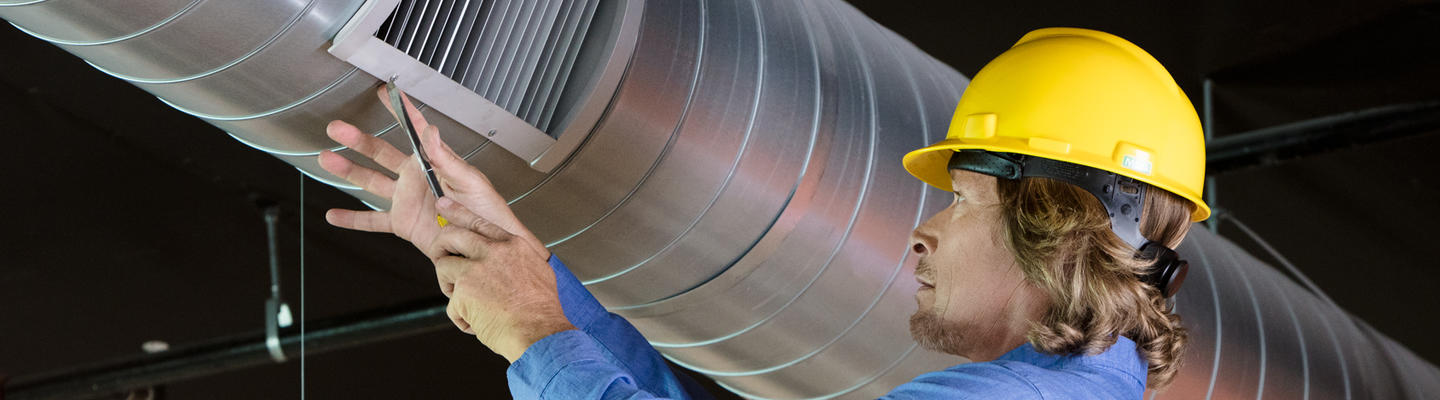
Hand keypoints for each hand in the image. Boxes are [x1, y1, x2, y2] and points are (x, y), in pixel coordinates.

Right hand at [319, 86, 546, 259]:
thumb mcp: (470, 182)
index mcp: (434, 162)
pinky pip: (373, 221)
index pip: (415, 130)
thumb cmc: (487, 211)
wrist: (485, 247)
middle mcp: (416, 177)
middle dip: (358, 140)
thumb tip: (431, 131)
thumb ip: (447, 159)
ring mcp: (406, 199)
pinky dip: (353, 219)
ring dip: (348, 171)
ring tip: (326, 158)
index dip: (400, 110)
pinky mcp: (402, 223)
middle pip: (381, 153)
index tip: (386, 92)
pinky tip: (334, 215)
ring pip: (370, 182)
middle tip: (337, 127)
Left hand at [429, 197, 575, 361]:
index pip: (478, 221)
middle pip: (452, 234)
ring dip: (450, 286)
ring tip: (467, 303)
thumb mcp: (538, 272)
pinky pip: (450, 302)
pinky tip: (477, 322)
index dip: (457, 212)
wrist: (540, 333)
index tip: (443, 205)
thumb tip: (507, 261)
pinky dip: (462, 317)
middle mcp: (493, 252)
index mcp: (513, 245)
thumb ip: (517, 260)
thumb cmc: (542, 311)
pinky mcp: (463, 292)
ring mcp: (475, 270)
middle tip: (441, 256)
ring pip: (444, 266)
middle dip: (441, 245)